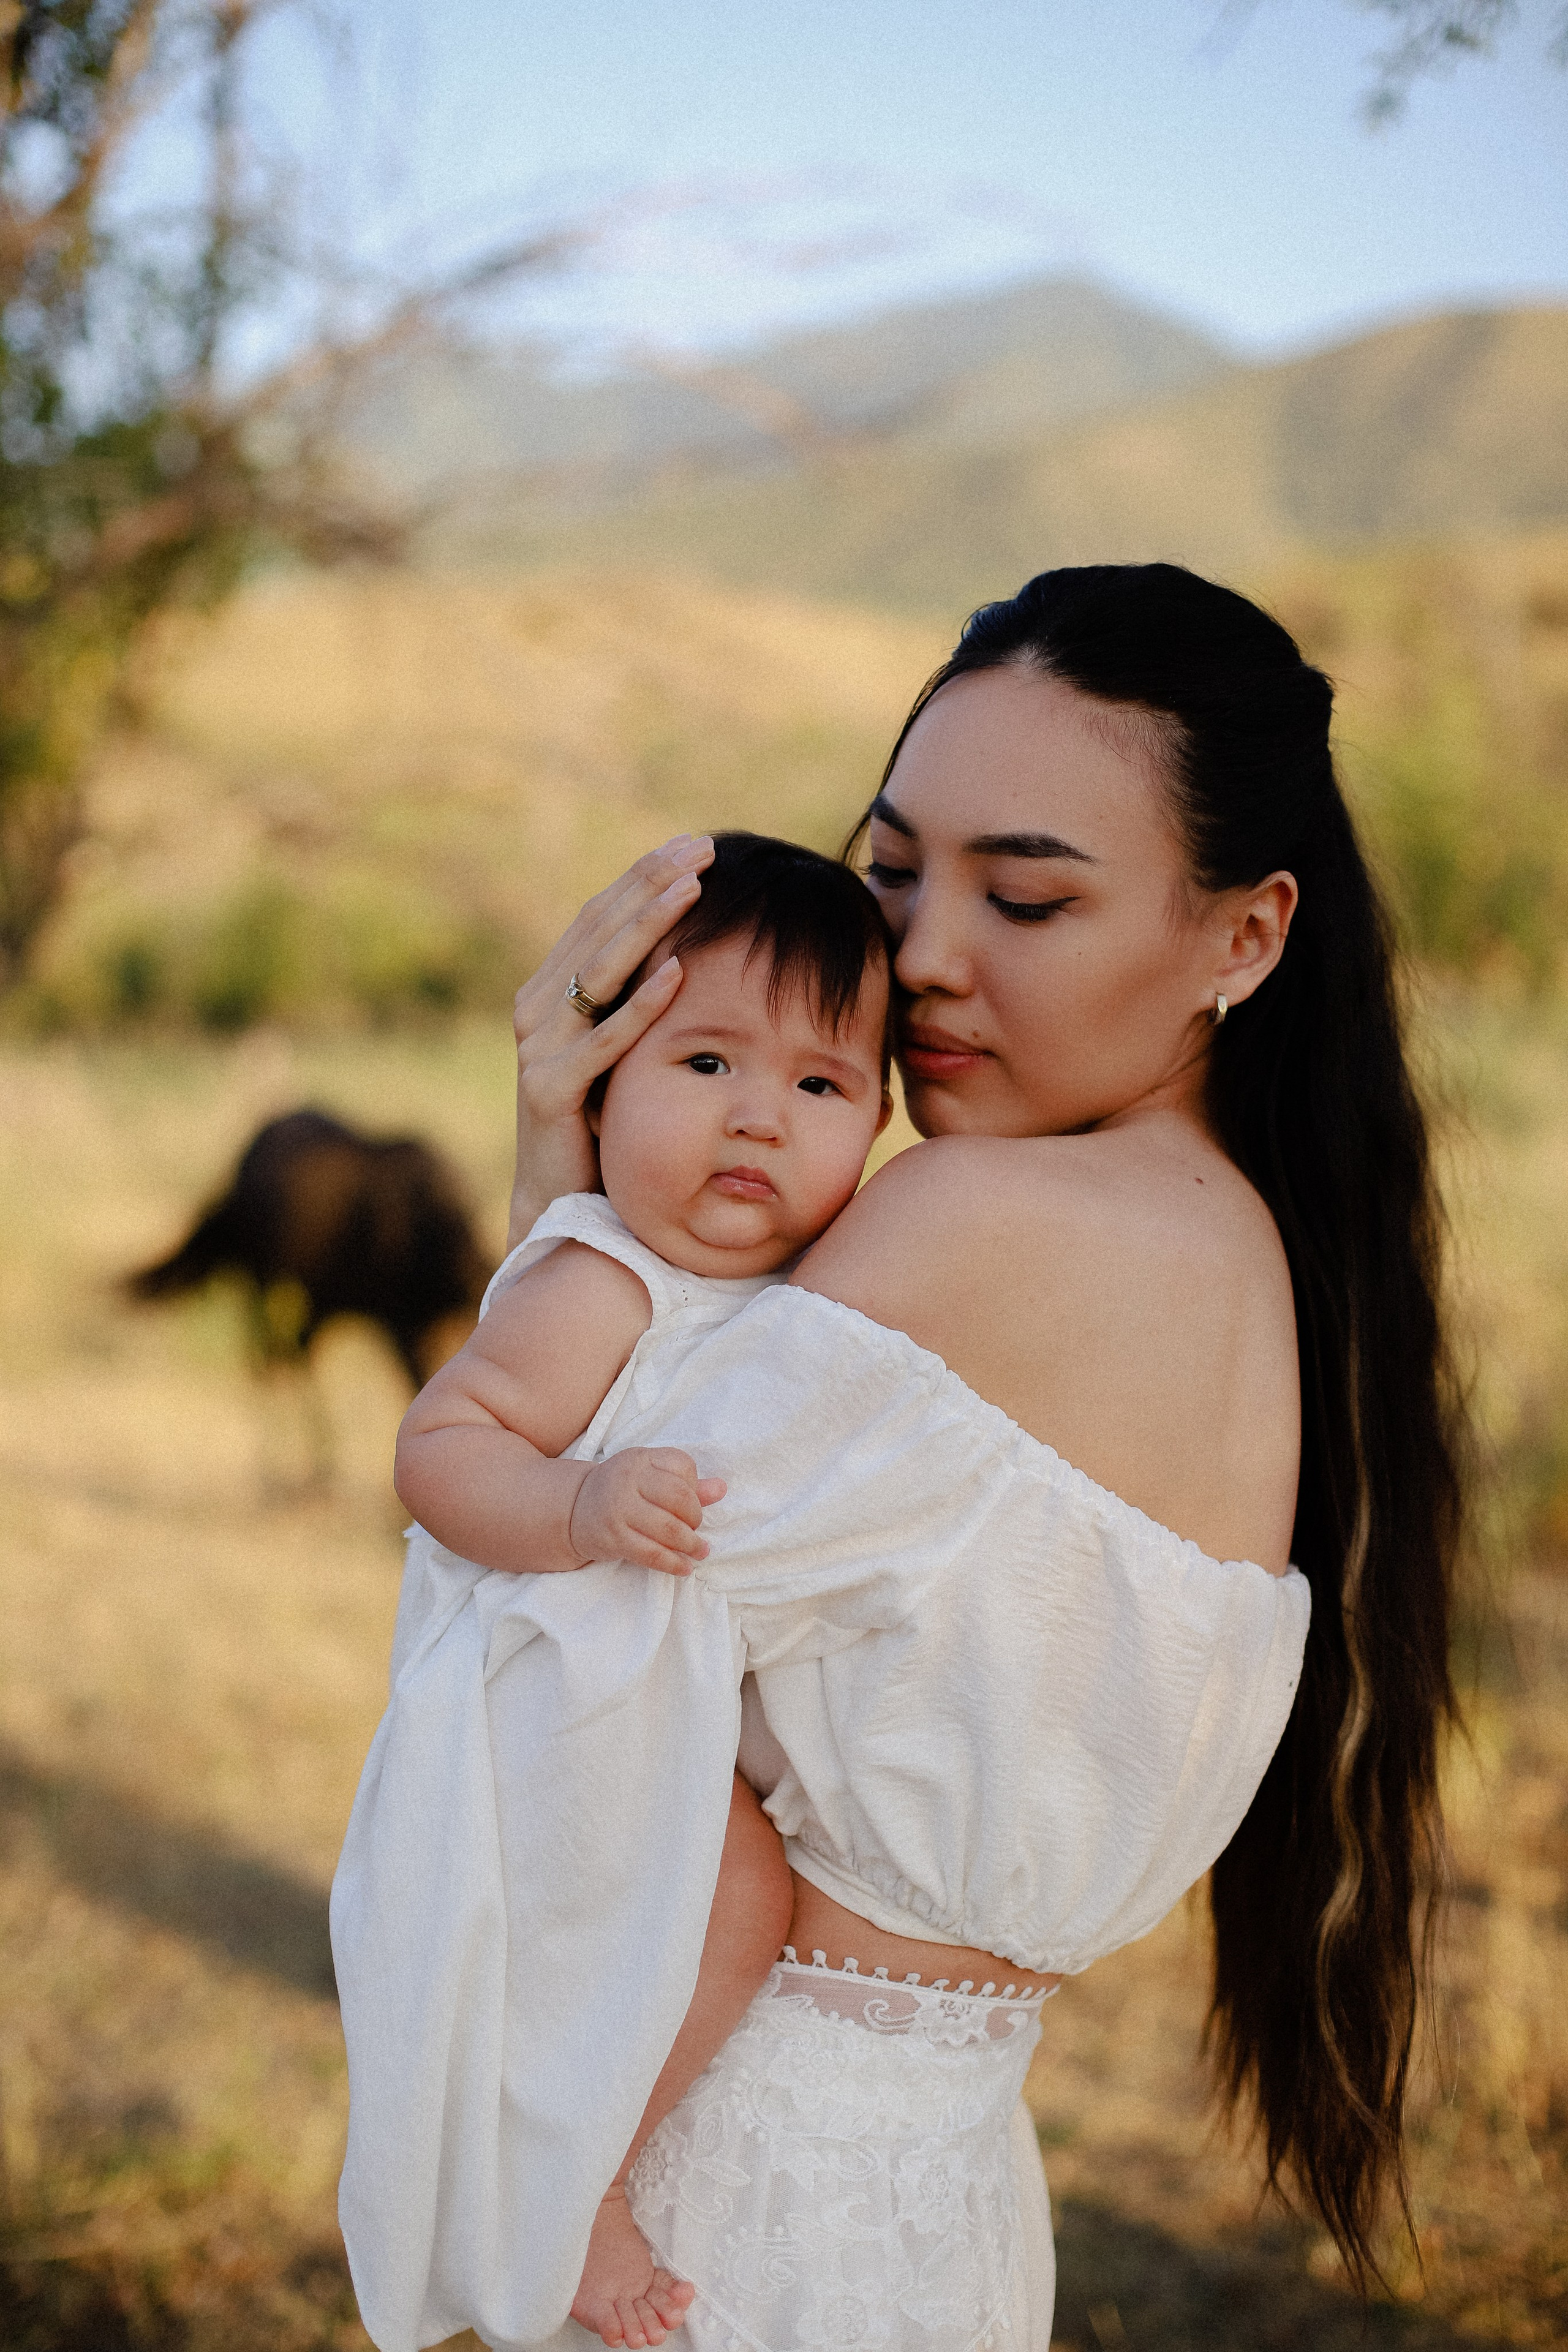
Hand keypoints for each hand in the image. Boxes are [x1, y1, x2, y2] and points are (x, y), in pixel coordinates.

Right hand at [509, 836, 714, 1246]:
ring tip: (692, 887)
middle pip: (598, 929)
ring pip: (599, 971)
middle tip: (701, 847)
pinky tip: (678, 972)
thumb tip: (693, 947)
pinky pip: (603, 1041)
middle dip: (651, 882)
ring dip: (647, 925)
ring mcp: (538, 1049)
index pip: (600, 916)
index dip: (644, 876)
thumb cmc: (602, 1123)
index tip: (695, 843)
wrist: (561, 1201)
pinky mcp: (549, 1091)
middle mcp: (537, 1010)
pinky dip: (641, 1005)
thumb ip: (636, 1000)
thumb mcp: (620, 1048)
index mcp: (552, 991)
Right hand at [569, 1448, 726, 1577]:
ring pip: (668, 1528)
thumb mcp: (649, 1478)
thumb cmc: (622, 1492)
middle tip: (695, 1529)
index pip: (682, 1466)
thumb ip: (686, 1484)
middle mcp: (628, 1479)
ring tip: (700, 1551)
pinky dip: (673, 1564)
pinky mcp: (613, 1538)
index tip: (692, 1502)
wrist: (575, 1510)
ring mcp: (618, 1508)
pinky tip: (685, 1568)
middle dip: (695, 1517)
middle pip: (679, 1497)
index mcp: (641, 1458)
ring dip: (690, 1544)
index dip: (695, 1487)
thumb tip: (721, 1488)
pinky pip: (652, 1554)